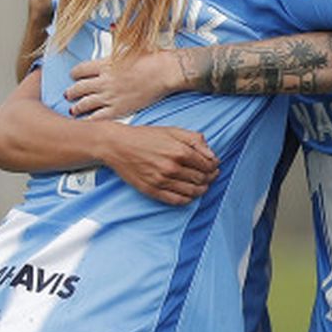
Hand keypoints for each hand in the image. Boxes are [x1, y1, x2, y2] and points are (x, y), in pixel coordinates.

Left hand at [66, 51, 182, 119]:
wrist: (167, 72)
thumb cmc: (152, 57)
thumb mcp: (130, 46)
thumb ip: (115, 46)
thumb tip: (111, 32)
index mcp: (104, 64)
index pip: (80, 70)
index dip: (74, 74)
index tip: (74, 76)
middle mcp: (104, 81)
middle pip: (78, 88)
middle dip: (71, 92)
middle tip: (68, 94)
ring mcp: (111, 96)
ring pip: (85, 104)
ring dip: (76, 107)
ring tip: (73, 110)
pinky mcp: (120, 108)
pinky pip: (98, 117)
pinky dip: (89, 120)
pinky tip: (86, 121)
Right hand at [95, 122, 218, 204]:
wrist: (117, 145)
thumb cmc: (145, 136)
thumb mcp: (173, 131)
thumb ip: (196, 140)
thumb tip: (212, 155)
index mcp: (180, 151)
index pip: (208, 165)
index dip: (214, 166)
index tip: (214, 165)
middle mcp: (172, 168)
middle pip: (202, 179)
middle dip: (210, 177)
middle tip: (210, 175)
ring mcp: (161, 181)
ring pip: (192, 192)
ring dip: (202, 189)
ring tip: (202, 185)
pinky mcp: (151, 190)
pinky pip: (177, 201)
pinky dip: (187, 199)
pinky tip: (189, 194)